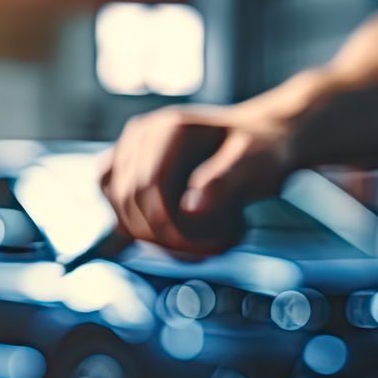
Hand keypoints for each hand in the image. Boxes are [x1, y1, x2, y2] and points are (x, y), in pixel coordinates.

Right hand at [100, 105, 296, 255]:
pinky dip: (139, 229)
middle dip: (166, 235)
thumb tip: (191, 207)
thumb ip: (226, 180)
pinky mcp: (124, 170)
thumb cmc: (261, 148)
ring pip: (119, 209)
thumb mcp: (258, 161)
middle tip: (211, 248)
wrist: (258, 138)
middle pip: (129, 201)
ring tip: (199, 241)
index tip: (210, 247)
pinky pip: (116, 207)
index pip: (148, 187)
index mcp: (169, 129)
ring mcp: (128, 151)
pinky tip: (173, 235)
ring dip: (154, 236)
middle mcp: (141, 135)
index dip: (170, 225)